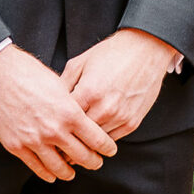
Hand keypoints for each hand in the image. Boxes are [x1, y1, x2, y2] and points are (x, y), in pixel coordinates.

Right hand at [0, 44, 116, 180]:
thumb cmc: (29, 73)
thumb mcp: (59, 85)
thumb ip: (72, 105)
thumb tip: (82, 117)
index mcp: (69, 113)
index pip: (97, 139)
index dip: (107, 148)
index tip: (110, 151)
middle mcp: (54, 130)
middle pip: (82, 157)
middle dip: (93, 162)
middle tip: (96, 163)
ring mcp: (34, 140)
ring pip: (60, 168)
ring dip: (70, 173)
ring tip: (73, 172)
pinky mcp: (16, 146)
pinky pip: (36, 168)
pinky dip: (47, 174)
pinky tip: (52, 174)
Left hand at [61, 28, 179, 141]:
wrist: (145, 50)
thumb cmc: (110, 54)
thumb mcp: (79, 63)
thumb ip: (63, 84)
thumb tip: (51, 104)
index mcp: (88, 92)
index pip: (64, 120)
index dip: (55, 126)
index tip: (48, 131)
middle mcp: (105, 108)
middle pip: (79, 135)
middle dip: (68, 139)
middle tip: (58, 143)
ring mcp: (120, 117)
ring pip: (96, 142)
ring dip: (85, 143)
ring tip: (75, 142)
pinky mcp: (132, 122)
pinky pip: (112, 140)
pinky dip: (102, 140)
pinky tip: (94, 136)